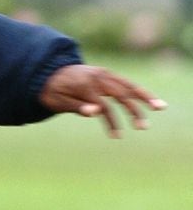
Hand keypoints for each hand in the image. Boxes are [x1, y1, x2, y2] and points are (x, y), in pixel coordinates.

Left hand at [39, 64, 166, 137]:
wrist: (47, 72)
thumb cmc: (52, 91)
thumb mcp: (58, 101)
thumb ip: (77, 106)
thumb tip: (96, 113)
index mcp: (84, 84)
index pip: (103, 105)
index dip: (111, 121)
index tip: (116, 136)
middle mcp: (97, 77)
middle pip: (120, 93)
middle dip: (134, 110)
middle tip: (143, 127)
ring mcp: (103, 74)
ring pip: (128, 85)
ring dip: (145, 97)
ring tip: (161, 107)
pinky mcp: (107, 74)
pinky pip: (126, 82)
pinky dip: (139, 91)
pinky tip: (151, 100)